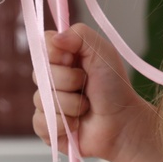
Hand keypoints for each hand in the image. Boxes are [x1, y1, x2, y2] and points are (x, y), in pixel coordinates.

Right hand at [32, 23, 153, 161]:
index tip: (73, 60)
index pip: (43, 47)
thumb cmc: (115, 88)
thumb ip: (80, 35)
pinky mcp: (47, 126)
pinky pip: (40, 122)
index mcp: (64, 58)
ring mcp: (48, 103)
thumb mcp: (103, 53)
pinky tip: (77, 123)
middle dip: (68, 81)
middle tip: (86, 86)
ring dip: (70, 104)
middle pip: (39, 74)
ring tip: (86, 107)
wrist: (123, 123)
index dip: (55, 55)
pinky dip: (62, 123)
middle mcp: (53, 79)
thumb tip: (55, 38)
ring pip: (41, 99)